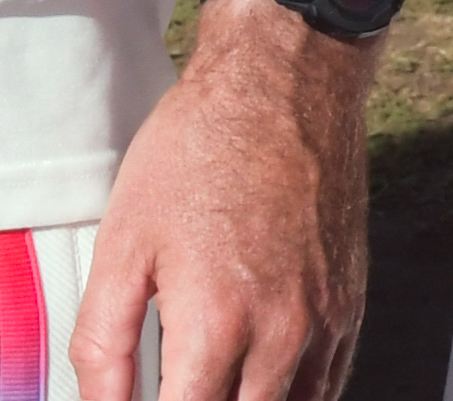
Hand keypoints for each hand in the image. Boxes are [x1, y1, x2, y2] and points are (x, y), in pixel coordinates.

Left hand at [76, 8, 367, 400]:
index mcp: (215, 325)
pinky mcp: (349, 304)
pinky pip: (326, 386)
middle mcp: (279, 335)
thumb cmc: (198, 151)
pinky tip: (258, 388)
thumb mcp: (123, 244)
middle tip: (175, 384)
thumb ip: (102, 344)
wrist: (283, 83)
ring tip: (211, 384)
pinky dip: (291, 400)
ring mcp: (323, 322)